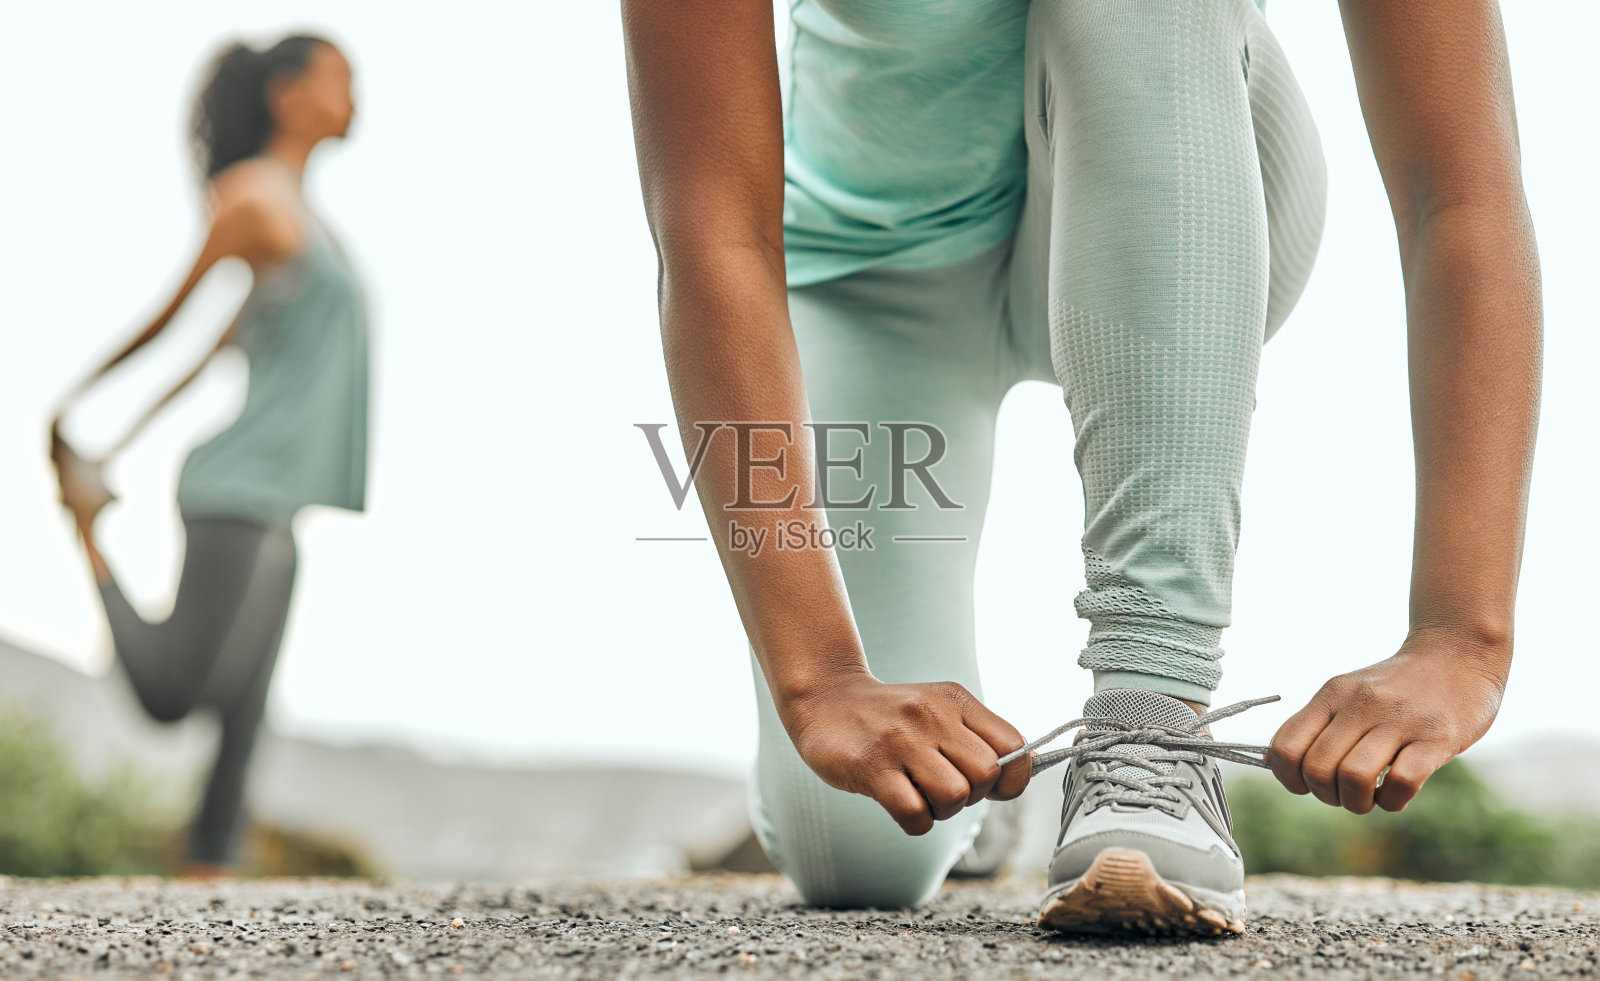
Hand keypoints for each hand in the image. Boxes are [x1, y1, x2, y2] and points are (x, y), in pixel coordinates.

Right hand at [779, 673, 1031, 835]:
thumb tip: (1024, 768)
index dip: (1012, 777)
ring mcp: (901, 740)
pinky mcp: (872, 767)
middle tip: (945, 788)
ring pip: (955, 796)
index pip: (1013, 745)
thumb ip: (977, 734)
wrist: (823, 698)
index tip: (990, 786)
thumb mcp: (937, 708)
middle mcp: (932, 716)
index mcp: (955, 701)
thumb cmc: (888, 716)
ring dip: (943, 810)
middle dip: (973, 795)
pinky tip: (901, 804)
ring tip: (921, 795)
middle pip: (986, 774)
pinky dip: (915, 822)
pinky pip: (915, 814)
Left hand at [1268, 628, 1507, 813]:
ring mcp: (1400, 719)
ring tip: (1369, 797)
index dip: (1289, 778)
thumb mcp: (1350, 692)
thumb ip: (1319, 724)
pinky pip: (1401, 783)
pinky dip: (1392, 802)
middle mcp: (1361, 703)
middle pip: (1317, 768)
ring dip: (1356, 803)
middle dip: (1326, 796)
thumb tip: (1280, 765)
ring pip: (1354, 778)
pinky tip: (1397, 794)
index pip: (1286, 746)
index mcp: (1332, 694)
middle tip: (1345, 793)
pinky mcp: (1437, 737)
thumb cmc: (1397, 687)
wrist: (1458, 655)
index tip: (1308, 784)